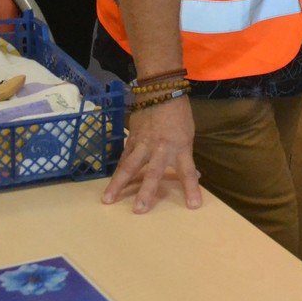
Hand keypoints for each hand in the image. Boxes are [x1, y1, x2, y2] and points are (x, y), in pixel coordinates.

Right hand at [102, 96, 202, 212]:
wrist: (161, 90)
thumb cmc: (179, 113)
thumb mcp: (188, 134)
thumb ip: (185, 155)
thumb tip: (193, 174)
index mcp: (180, 147)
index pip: (187, 172)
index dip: (191, 189)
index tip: (193, 206)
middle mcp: (161, 148)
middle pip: (153, 173)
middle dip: (146, 192)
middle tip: (139, 210)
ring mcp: (143, 144)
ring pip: (129, 166)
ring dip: (118, 184)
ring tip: (108, 199)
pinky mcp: (131, 138)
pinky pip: (124, 157)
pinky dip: (118, 170)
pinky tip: (111, 183)